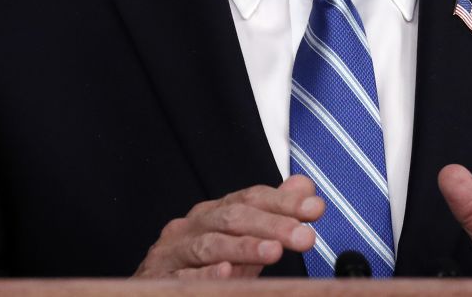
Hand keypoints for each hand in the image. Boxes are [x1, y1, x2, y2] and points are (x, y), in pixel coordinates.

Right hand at [134, 175, 323, 278]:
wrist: (156, 294)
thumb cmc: (200, 269)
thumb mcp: (240, 242)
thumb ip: (272, 215)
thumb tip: (305, 186)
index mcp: (212, 214)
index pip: (251, 199)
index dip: (284, 202)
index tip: (315, 208)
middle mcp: (190, 227)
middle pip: (233, 218)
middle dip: (273, 225)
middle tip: (305, 237)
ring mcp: (172, 253)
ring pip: (210, 245)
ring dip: (244, 248)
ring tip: (274, 252)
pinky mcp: (158, 279)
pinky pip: (183, 278)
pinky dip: (205, 275)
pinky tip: (226, 274)